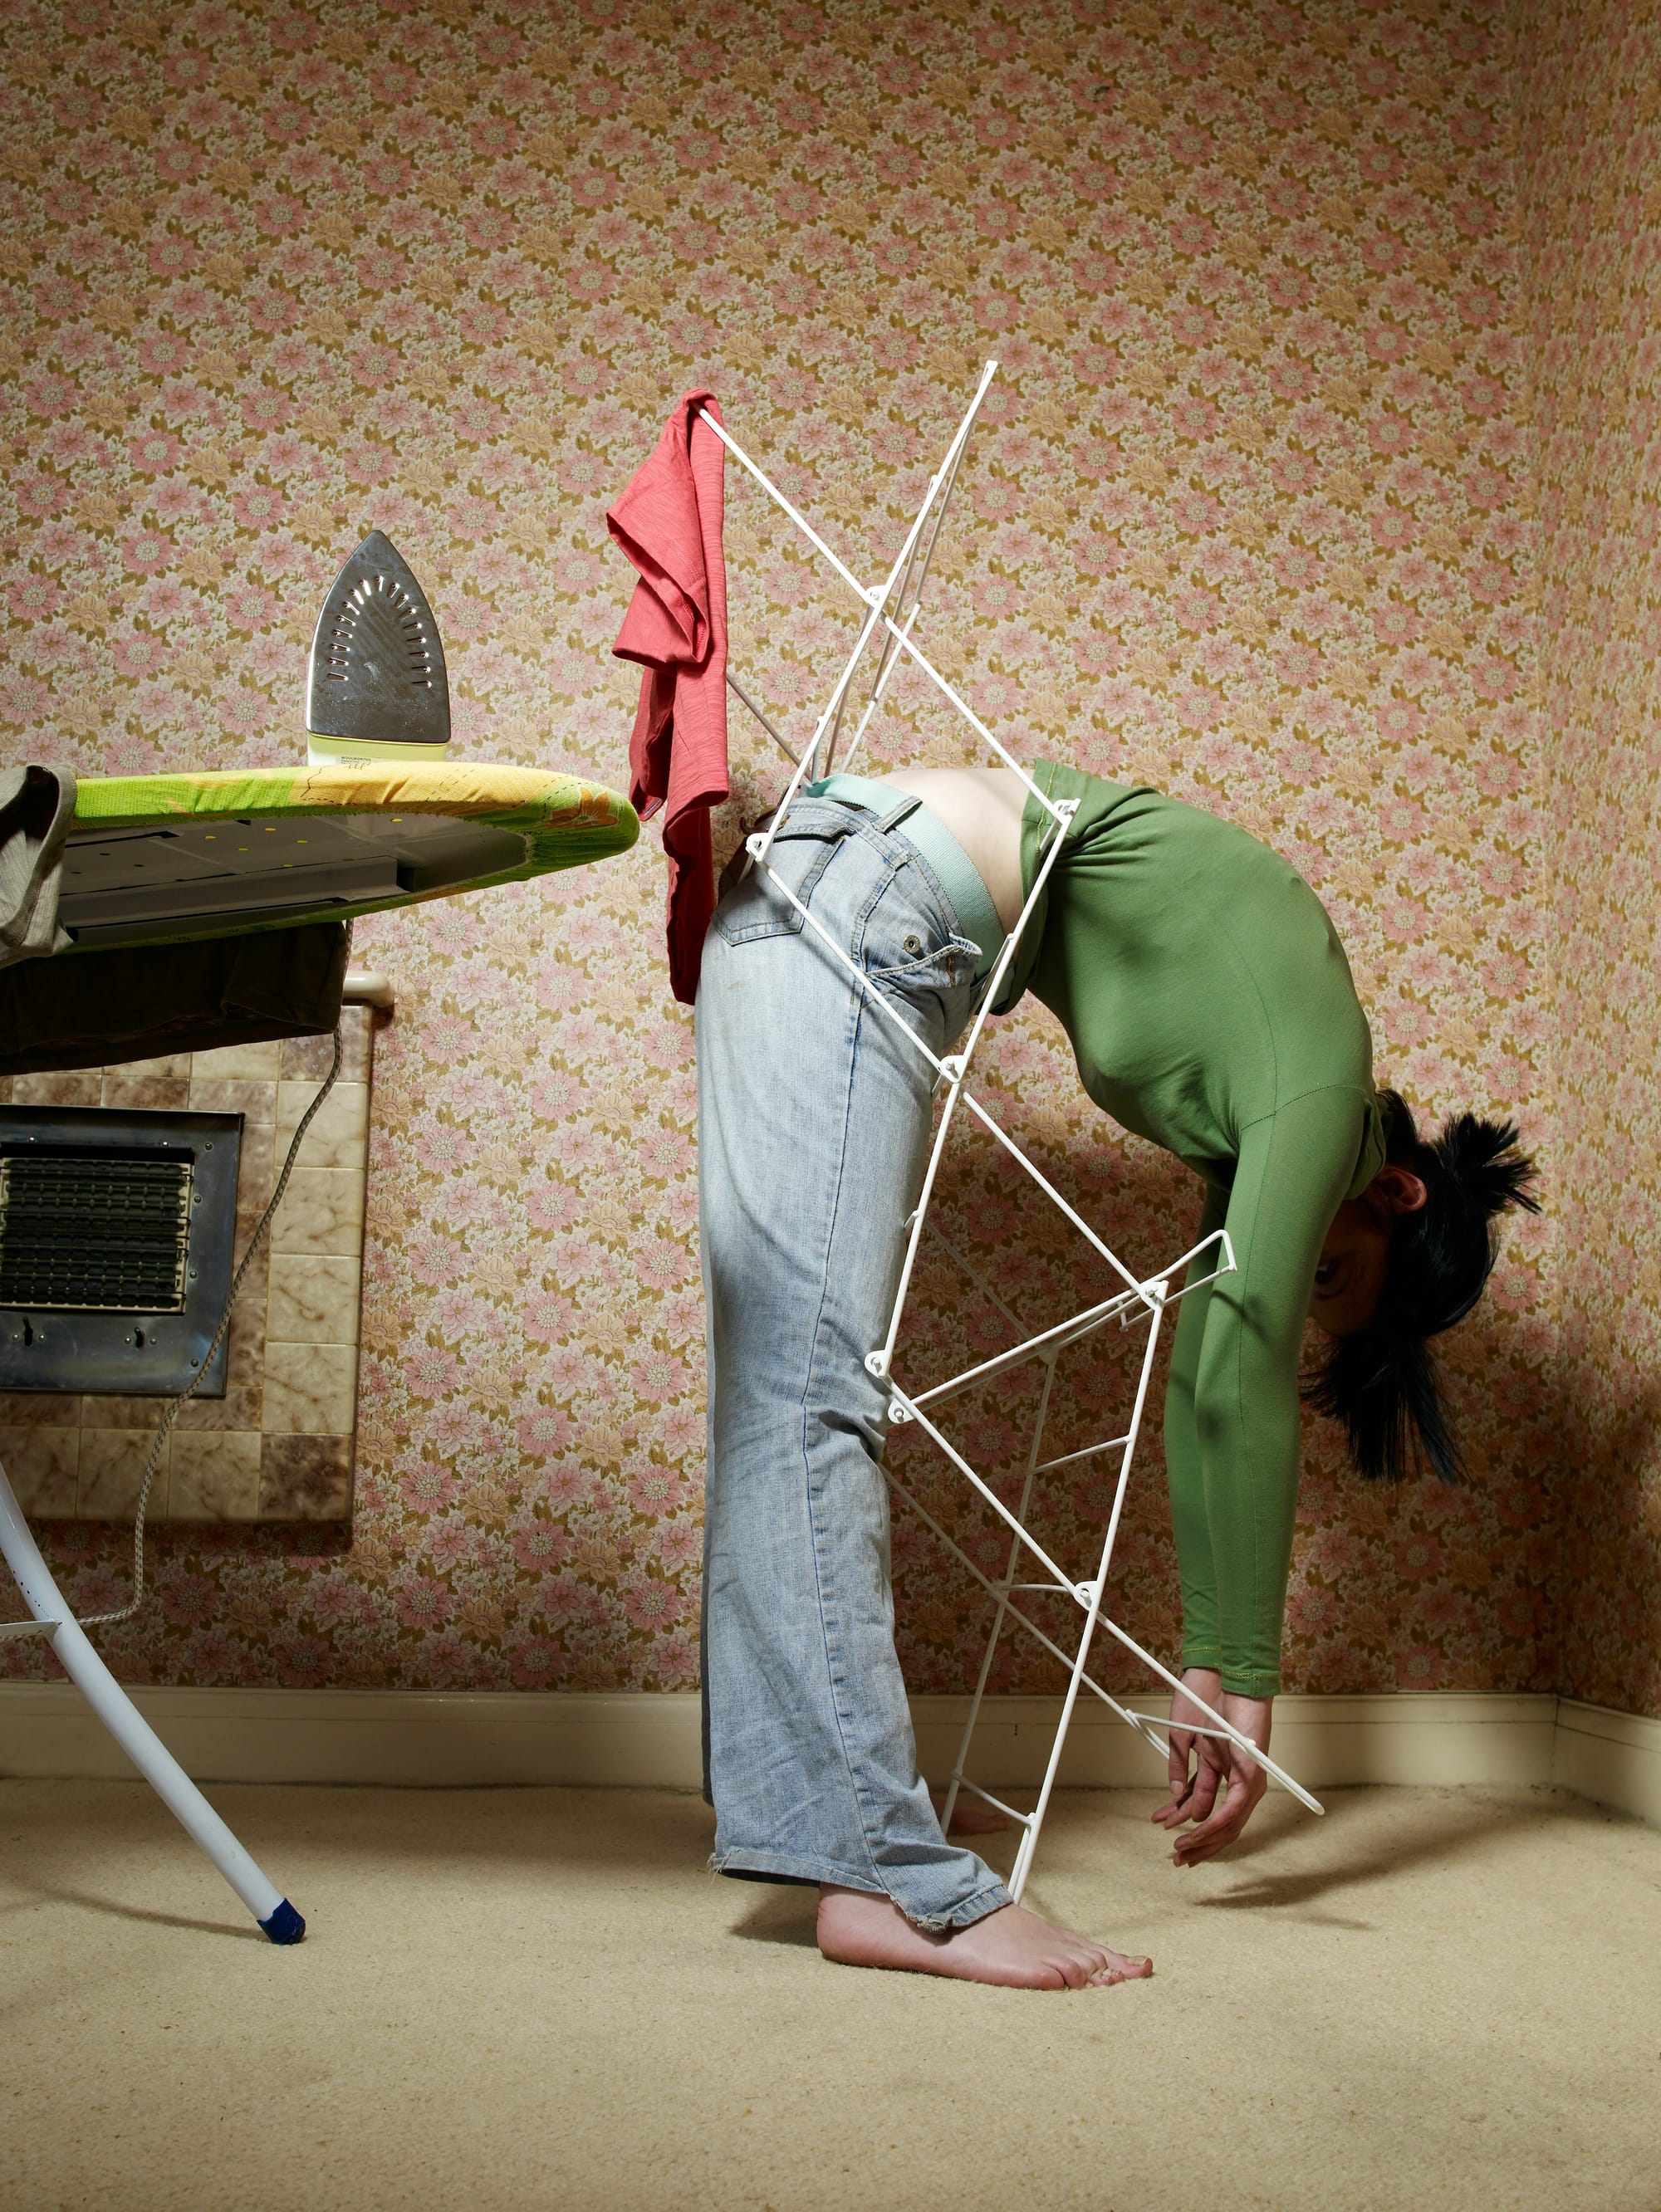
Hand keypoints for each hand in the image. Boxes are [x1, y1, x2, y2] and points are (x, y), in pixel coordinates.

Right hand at [1150, 1667, 1271, 1868]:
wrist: (1223, 1680)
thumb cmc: (1207, 1705)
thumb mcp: (1186, 1742)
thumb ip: (1182, 1771)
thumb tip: (1176, 1797)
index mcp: (1224, 1774)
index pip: (1207, 1810)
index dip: (1186, 1825)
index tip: (1165, 1832)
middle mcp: (1240, 1784)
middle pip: (1220, 1824)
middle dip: (1197, 1843)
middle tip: (1176, 1857)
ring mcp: (1249, 1782)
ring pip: (1229, 1823)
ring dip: (1204, 1838)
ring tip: (1181, 1849)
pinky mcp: (1252, 1775)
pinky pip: (1235, 1808)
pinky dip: (1216, 1822)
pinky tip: (1199, 1831)